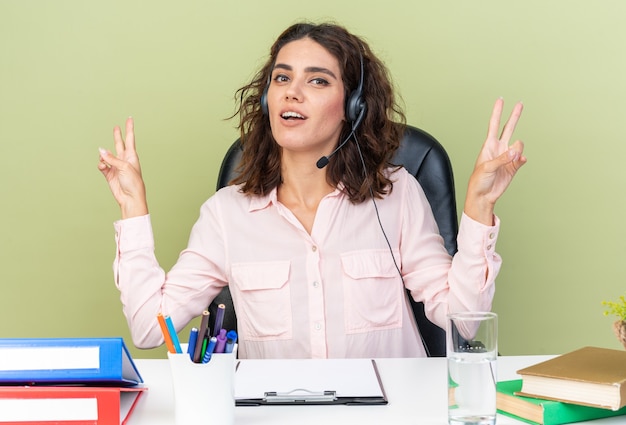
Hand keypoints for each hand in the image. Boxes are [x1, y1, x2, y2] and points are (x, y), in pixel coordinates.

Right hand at [97, 117, 148, 218]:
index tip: (130, 118)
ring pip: (106, 155)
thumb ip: (111, 158)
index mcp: (131, 156)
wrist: (130, 198)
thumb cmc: (133, 182)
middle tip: (116, 127)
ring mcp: (116, 166)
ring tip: (104, 160)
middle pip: (119, 144)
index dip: (129, 128)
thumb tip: (100, 150)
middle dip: (117, 136)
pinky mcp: (109, 174)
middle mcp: (124, 159)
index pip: (130, 138)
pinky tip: (102, 166)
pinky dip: (101, 165)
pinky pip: (102, 165)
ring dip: (103, 156)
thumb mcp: (124, 167)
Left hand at [464, 98, 526, 224]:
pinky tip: (519, 161)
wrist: (483, 196)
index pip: (494, 125)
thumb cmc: (478, 181)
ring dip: (518, 150)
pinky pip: (522, 159)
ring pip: (518, 145)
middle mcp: (499, 149)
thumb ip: (502, 158)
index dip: (497, 112)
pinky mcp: (513, 167)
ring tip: (513, 158)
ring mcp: (507, 157)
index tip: (500, 100)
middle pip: (509, 128)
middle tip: (520, 104)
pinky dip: (522, 159)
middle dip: (514, 116)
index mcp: (489, 145)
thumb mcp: (487, 168)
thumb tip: (516, 150)